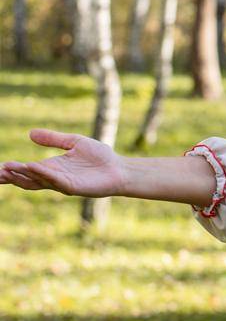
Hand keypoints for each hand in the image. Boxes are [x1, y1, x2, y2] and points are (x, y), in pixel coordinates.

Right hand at [0, 129, 126, 198]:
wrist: (119, 168)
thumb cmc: (98, 157)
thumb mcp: (72, 142)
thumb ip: (52, 139)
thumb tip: (30, 133)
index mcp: (51, 168)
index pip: (26, 171)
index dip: (11, 170)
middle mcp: (53, 178)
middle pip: (25, 179)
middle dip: (9, 176)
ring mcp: (62, 183)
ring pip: (36, 181)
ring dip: (21, 175)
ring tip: (6, 169)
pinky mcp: (73, 186)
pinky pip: (54, 180)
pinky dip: (42, 173)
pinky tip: (32, 166)